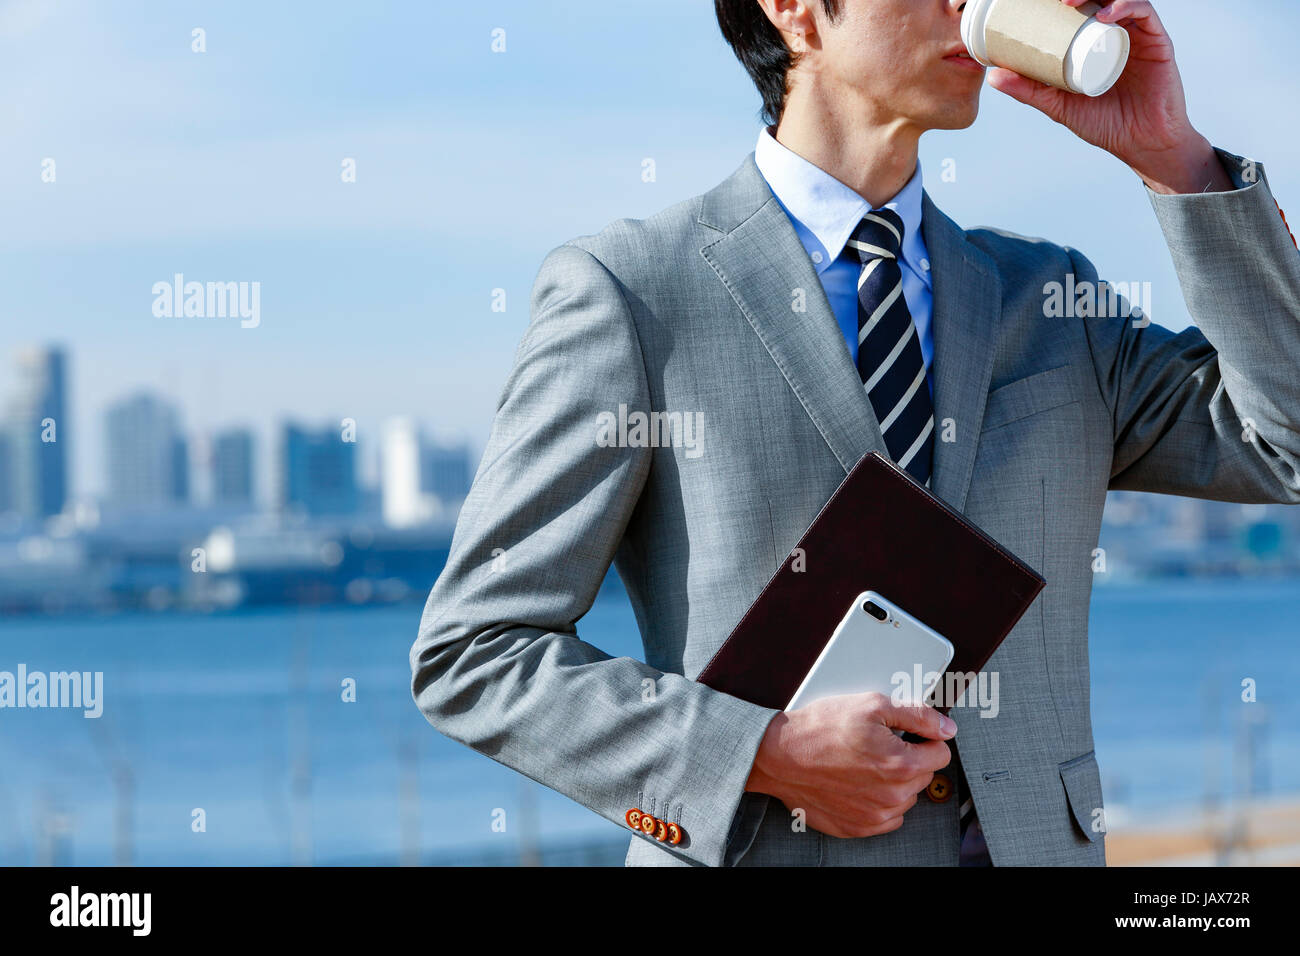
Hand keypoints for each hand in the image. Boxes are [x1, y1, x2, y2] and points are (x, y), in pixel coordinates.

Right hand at [744, 692, 956, 838]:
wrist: (780, 755)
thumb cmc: (820, 729)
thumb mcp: (871, 705)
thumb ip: (917, 715)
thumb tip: (946, 728)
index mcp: (901, 764)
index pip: (941, 752)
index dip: (924, 738)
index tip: (905, 733)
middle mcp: (892, 795)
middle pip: (924, 774)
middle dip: (909, 757)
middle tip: (878, 743)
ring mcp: (876, 815)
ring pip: (906, 796)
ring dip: (894, 780)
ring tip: (864, 761)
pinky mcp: (859, 827)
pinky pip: (888, 815)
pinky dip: (879, 799)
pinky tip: (858, 781)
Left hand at [986, 0, 1231, 193]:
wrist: (1143, 144)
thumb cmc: (1103, 124)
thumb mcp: (1058, 105)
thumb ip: (1030, 90)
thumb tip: (992, 75)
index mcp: (1095, 42)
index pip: (1079, 10)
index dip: (1063, 1)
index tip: (1035, 1)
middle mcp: (1117, 33)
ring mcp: (1137, 36)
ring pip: (1120, 0)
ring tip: (1070, 2)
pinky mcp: (1158, 42)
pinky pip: (1144, 14)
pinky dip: (1124, 7)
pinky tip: (1103, 16)